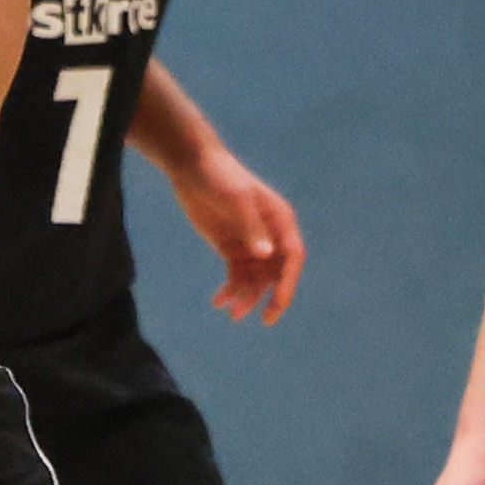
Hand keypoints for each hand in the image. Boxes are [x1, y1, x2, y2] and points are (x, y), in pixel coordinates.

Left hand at [167, 147, 305, 323]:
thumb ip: (251, 226)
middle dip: (271, 296)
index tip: (279, 302)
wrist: (192, 165)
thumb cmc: (219, 176)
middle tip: (264, 319)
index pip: (292, 257)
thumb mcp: (235, 199)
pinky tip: (218, 302)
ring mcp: (250, 242)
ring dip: (247, 296)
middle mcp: (269, 234)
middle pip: (277, 272)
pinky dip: (230, 289)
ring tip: (232, 313)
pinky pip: (236, 274)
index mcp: (280, 220)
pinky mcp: (231, 247)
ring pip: (256, 278)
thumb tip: (266, 254)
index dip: (289, 281)